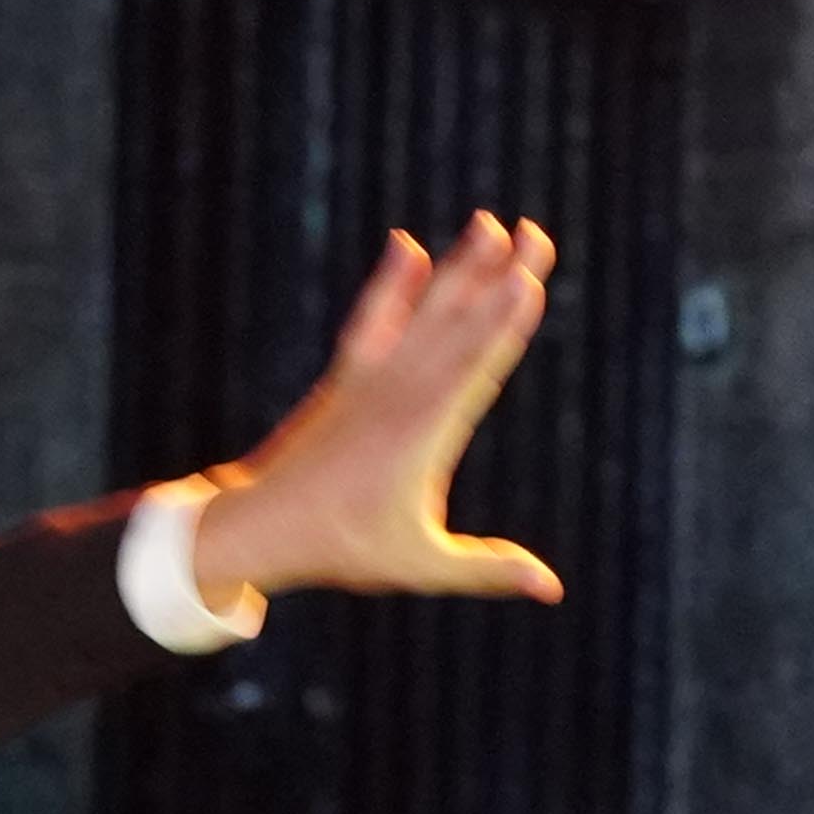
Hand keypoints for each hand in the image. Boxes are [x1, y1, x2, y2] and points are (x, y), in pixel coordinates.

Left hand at [190, 216, 564, 609]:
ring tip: (489, 224)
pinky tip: (408, 246)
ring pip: (423, 312)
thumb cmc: (344, 548)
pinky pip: (372, 319)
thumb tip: (552, 590)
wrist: (261, 525)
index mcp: (423, 435)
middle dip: (499, 277)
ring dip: (458, 269)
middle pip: (459, 325)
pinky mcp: (347, 376)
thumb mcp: (421, 564)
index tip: (530, 280)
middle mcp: (398, 395)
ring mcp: (370, 380)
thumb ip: (488, 569)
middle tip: (536, 232)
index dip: (505, 322)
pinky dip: (390, 284)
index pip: (475, 368)